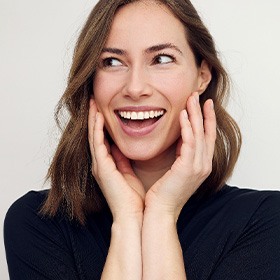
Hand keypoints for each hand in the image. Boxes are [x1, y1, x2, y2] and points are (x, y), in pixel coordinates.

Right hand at [88, 99, 144, 221]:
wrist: (133, 216)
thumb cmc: (134, 198)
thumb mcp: (129, 173)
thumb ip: (124, 160)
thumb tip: (123, 147)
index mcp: (108, 165)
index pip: (103, 139)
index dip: (101, 124)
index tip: (104, 109)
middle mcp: (100, 164)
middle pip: (95, 135)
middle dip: (94, 117)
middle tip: (94, 100)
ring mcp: (99, 165)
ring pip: (94, 136)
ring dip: (93, 119)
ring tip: (93, 102)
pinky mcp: (102, 167)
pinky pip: (98, 143)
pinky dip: (97, 129)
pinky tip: (98, 115)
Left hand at [145, 92, 215, 219]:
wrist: (160, 211)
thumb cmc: (164, 192)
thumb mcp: (175, 170)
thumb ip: (178, 155)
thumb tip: (173, 140)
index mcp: (201, 165)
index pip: (207, 138)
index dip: (207, 120)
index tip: (203, 105)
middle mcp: (204, 165)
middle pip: (206, 132)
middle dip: (203, 112)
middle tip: (198, 95)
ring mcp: (198, 167)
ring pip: (200, 134)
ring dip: (196, 115)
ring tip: (191, 98)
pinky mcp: (188, 168)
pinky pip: (189, 142)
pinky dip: (187, 127)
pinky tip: (182, 114)